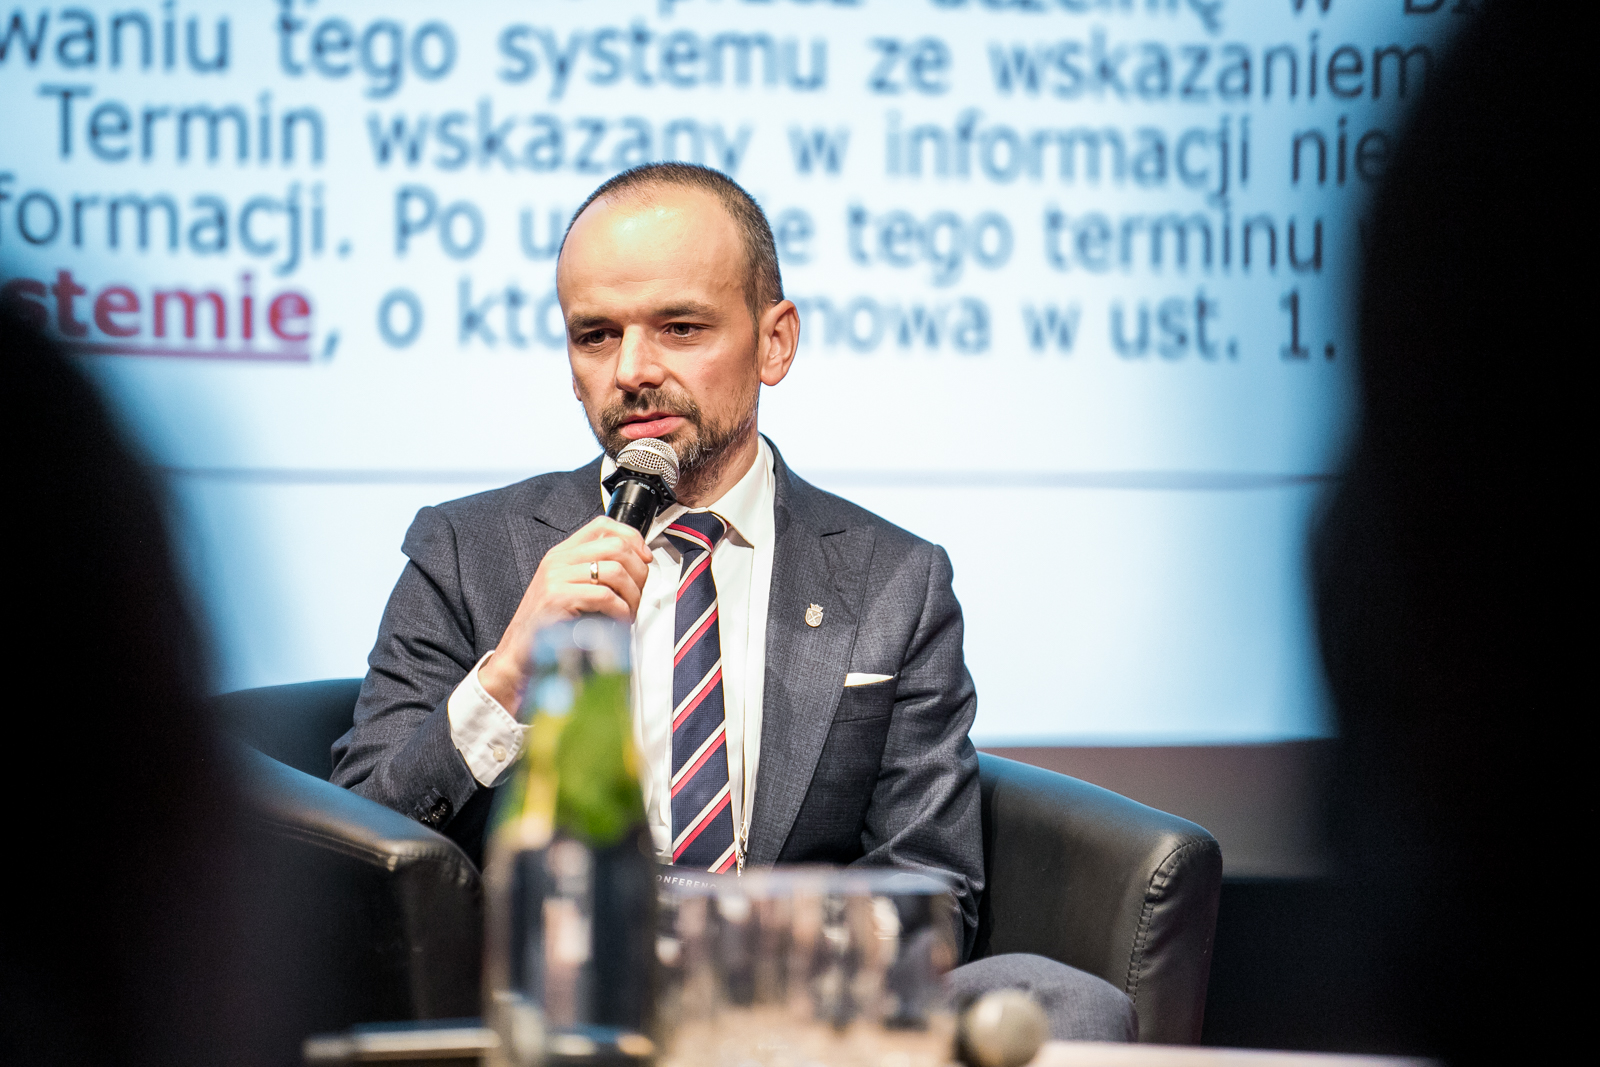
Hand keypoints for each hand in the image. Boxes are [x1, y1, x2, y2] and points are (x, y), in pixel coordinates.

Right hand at [479, 516, 651, 711]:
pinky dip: (620, 611)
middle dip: (638, 572)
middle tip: (638, 594)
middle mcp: (558, 560)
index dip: (632, 538)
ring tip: (628, 612)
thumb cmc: (548, 626)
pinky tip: (618, 621)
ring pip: (615, 571)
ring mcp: (556, 578)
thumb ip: (595, 574)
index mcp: (562, 554)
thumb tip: (638, 567)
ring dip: (632, 595)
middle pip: (615, 546)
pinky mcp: (557, 599)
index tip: (644, 559)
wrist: (518, 652)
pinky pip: (604, 597)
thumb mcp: (571, 590)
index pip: (603, 525)